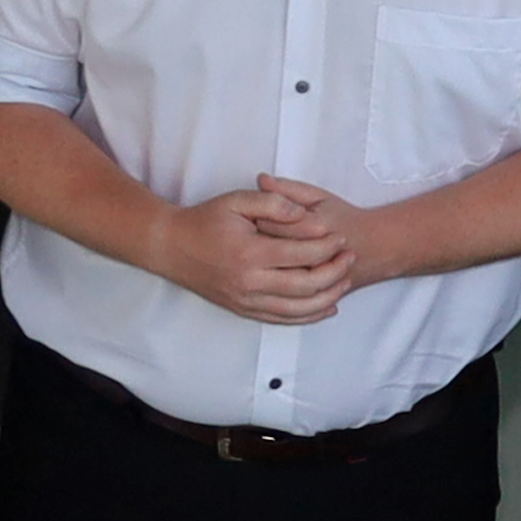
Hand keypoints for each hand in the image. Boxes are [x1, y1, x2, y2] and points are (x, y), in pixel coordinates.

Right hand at [162, 181, 355, 323]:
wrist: (170, 247)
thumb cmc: (204, 220)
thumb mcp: (236, 200)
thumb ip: (273, 203)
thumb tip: (306, 215)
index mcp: (249, 253)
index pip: (302, 255)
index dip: (327, 247)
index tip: (340, 237)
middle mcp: (249, 282)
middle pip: (307, 286)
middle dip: (335, 272)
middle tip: (350, 258)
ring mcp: (246, 301)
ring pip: (299, 309)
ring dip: (328, 297)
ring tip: (345, 281)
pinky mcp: (244, 310)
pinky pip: (283, 319)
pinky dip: (309, 315)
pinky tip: (326, 305)